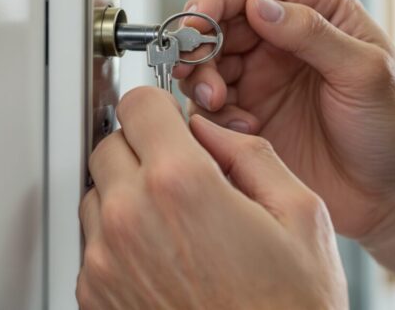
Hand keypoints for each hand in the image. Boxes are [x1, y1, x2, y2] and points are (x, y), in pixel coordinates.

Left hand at [78, 87, 347, 309]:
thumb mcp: (301, 215)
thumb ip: (251, 153)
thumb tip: (213, 131)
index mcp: (181, 185)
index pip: (138, 103)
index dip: (160, 106)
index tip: (171, 117)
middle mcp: (131, 219)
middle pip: (110, 144)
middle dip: (145, 148)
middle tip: (183, 171)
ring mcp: (105, 262)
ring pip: (97, 193)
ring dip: (128, 193)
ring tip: (179, 221)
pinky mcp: (95, 297)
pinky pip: (93, 242)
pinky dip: (120, 238)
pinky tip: (167, 256)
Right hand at [175, 0, 394, 239]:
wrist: (394, 197)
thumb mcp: (364, 72)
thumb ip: (311, 32)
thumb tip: (257, 3)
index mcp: (316, 7)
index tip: (196, 24)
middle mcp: (283, 35)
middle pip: (215, 21)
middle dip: (199, 44)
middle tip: (197, 74)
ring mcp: (263, 76)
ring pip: (205, 62)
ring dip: (201, 79)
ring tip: (217, 102)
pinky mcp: (249, 115)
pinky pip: (209, 105)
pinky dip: (212, 115)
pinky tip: (243, 130)